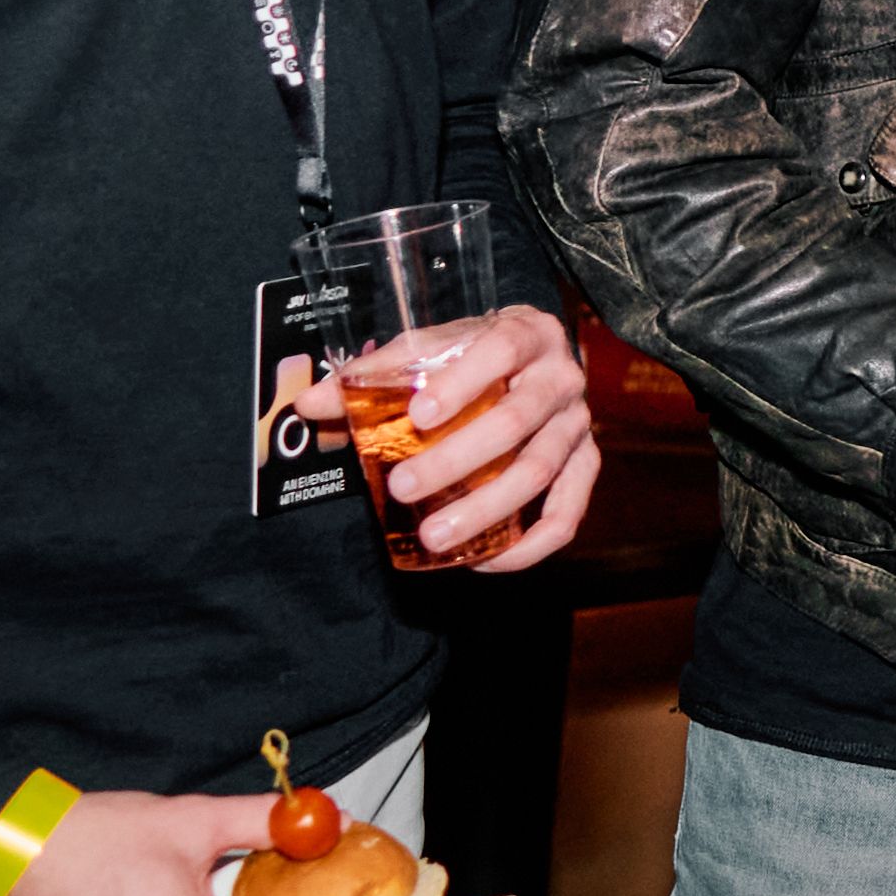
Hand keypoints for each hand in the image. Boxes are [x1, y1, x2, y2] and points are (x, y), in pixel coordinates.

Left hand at [343, 300, 603, 570]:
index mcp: (526, 333)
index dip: (462, 385)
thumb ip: (372, 375)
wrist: (534, 358)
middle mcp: (562, 377)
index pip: (500, 351)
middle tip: (403, 488)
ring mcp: (578, 424)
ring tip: (433, 537)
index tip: (417, 417)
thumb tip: (309, 406)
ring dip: (485, 510)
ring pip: (539, 472)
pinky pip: (567, 514)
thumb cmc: (473, 354)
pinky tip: (485, 561)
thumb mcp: (428, 350)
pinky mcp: (587, 465)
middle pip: (516, 421)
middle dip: (457, 460)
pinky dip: (529, 545)